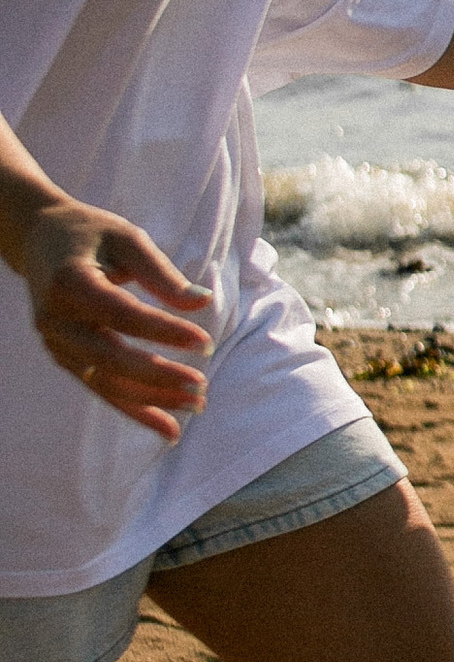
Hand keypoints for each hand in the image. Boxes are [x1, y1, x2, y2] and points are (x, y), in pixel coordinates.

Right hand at [19, 200, 213, 438]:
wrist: (40, 240)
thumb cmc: (92, 235)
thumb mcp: (128, 239)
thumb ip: (162, 273)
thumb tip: (203, 301)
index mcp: (68, 283)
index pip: (122, 315)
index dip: (164, 331)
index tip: (205, 342)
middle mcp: (55, 319)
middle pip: (111, 357)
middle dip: (158, 375)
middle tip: (201, 387)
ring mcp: (56, 343)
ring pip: (106, 382)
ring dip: (151, 400)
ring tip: (196, 406)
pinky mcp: (64, 357)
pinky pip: (101, 389)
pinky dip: (134, 410)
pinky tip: (169, 427)